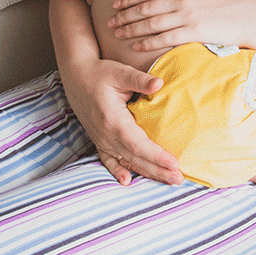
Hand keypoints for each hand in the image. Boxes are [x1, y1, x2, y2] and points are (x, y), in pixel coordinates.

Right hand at [60, 56, 182, 185]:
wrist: (77, 78)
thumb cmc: (101, 74)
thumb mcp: (120, 72)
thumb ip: (140, 79)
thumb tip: (159, 83)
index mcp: (113, 120)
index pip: (138, 144)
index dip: (156, 156)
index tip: (174, 163)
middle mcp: (106, 135)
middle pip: (135, 158)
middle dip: (158, 170)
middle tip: (179, 179)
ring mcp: (101, 140)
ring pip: (126, 162)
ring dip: (147, 173)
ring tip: (168, 181)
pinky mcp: (99, 140)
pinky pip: (109, 161)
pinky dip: (118, 171)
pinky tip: (126, 181)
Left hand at [108, 0, 255, 53]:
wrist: (252, 17)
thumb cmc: (231, 0)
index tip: (116, 3)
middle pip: (146, 7)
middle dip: (125, 15)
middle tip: (110, 22)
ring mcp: (188, 15)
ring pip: (151, 22)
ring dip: (131, 28)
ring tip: (118, 34)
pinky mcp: (194, 31)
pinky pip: (164, 37)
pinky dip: (148, 41)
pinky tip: (136, 46)